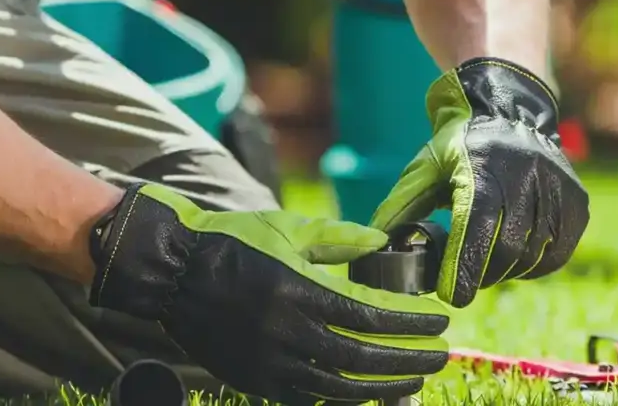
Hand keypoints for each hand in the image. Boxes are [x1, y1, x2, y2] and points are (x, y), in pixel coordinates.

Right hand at [87, 182, 449, 404]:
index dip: (409, 322)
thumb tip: (382, 242)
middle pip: (362, 358)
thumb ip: (339, 238)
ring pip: (340, 388)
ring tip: (415, 378)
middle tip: (441, 354)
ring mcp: (270, 364)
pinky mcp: (256, 381)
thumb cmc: (236, 240)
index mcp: (298, 291)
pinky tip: (367, 394)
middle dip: (408, 358)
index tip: (439, 319)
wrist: (176, 272)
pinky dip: (344, 400)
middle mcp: (287, 333)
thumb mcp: (288, 229)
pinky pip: (309, 399)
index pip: (369, 315)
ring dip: (383, 386)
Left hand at [370, 58, 589, 307]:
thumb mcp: (424, 168)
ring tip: (489, 261)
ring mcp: (556, 187)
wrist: (506, 107)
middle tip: (466, 278)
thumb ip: (399, 208)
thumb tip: (373, 247)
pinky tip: (517, 256)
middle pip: (506, 251)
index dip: (461, 271)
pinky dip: (537, 264)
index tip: (448, 293)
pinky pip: (558, 250)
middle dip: (482, 274)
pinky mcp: (575, 199)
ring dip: (508, 269)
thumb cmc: (458, 143)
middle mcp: (526, 176)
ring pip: (534, 254)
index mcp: (483, 169)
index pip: (476, 234)